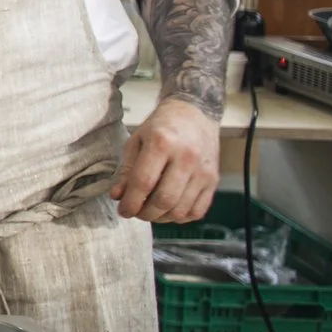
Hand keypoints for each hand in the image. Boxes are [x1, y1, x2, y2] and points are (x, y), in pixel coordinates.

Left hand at [112, 96, 220, 222]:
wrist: (194, 113)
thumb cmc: (161, 127)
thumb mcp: (137, 140)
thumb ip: (126, 170)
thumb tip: (117, 196)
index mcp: (162, 142)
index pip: (144, 182)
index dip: (131, 202)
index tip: (123, 210)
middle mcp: (186, 157)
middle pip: (164, 200)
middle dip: (145, 214)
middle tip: (136, 212)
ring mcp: (203, 171)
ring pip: (181, 210)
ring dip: (161, 218)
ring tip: (151, 211)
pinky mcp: (214, 180)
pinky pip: (197, 211)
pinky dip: (180, 217)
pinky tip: (169, 209)